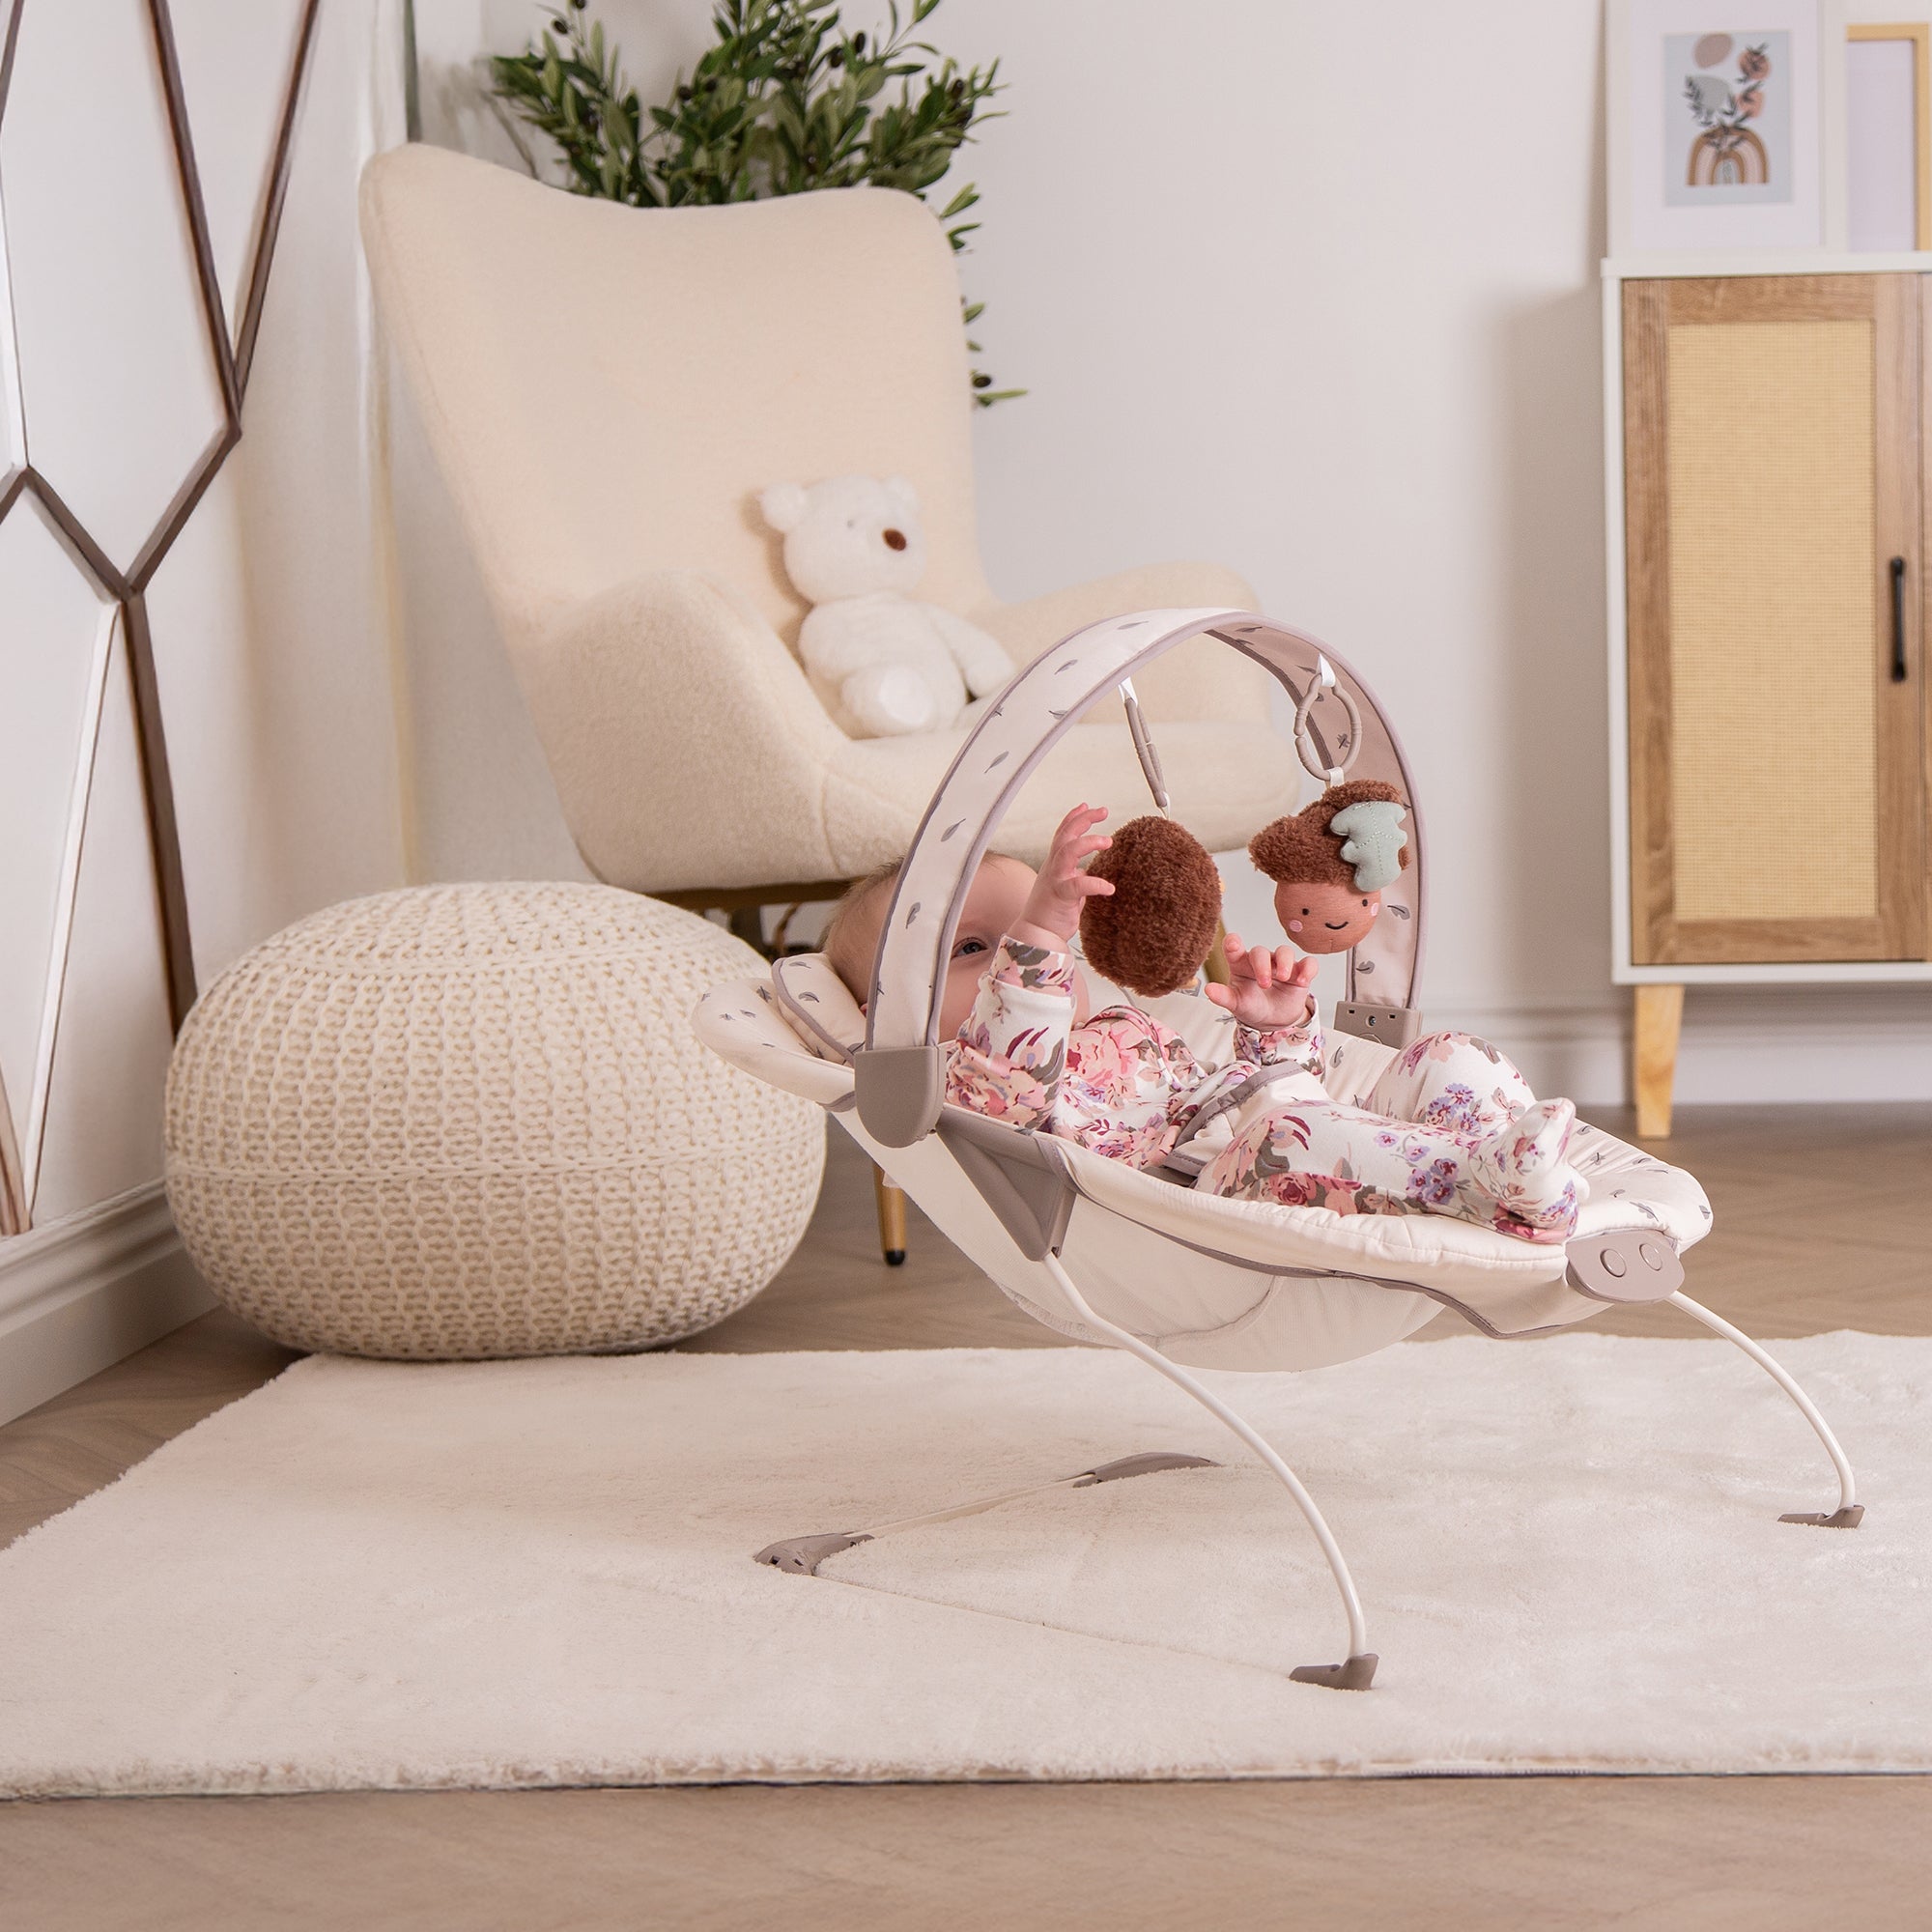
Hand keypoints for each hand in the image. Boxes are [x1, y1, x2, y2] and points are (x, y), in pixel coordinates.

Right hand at [1010, 804, 1112, 947]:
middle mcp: (1053, 868)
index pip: (1062, 834)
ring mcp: (1055, 880)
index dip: (1073, 818)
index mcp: (1054, 865)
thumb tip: (1085, 871)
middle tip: (1103, 811)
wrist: (1037, 935)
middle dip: (1083, 820)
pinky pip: (1078, 885)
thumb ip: (1075, 877)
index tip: (1087, 806)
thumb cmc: (1051, 914)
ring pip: (1068, 852)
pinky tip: (1109, 887)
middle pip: (1065, 835)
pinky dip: (1095, 884)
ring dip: (1088, 842)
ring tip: (1108, 841)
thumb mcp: (1065, 889)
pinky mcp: (1060, 896)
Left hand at [1204, 932, 1316, 1029]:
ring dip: (1284, 962)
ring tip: (1283, 977)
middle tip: (1264, 983)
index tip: (1233, 943)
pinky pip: (1308, 963)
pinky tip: (1303, 980)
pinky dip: (1307, 968)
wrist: (1273, 1021)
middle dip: (1262, 965)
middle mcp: (1260, 961)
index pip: (1234, 948)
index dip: (1233, 943)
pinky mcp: (1299, 972)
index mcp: (1240, 965)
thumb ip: (1223, 997)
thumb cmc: (1251, 1007)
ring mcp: (1280, 965)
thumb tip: (1208, 990)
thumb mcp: (1236, 1004)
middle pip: (1260, 952)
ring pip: (1284, 952)